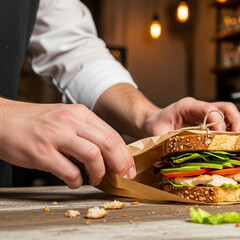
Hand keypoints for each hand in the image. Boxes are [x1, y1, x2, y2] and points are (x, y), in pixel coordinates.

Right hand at [0, 99, 135, 187]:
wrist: (1, 120)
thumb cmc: (35, 123)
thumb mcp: (65, 119)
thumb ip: (86, 132)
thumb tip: (110, 155)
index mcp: (80, 113)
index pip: (112, 134)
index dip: (125, 155)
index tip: (129, 169)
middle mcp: (70, 122)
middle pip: (108, 143)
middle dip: (120, 165)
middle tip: (121, 177)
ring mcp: (55, 136)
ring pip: (93, 156)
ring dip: (99, 173)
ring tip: (96, 179)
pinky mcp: (41, 153)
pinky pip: (69, 171)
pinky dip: (76, 181)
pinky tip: (74, 181)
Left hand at [142, 97, 239, 135]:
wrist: (151, 122)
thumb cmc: (154, 125)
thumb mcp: (158, 133)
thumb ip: (171, 140)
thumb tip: (184, 153)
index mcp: (187, 106)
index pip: (208, 108)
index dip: (217, 121)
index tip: (219, 136)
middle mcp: (200, 108)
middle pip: (226, 108)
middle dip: (236, 121)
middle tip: (239, 136)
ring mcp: (206, 114)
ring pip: (230, 114)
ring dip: (238, 127)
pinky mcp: (210, 122)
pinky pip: (227, 124)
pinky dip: (234, 133)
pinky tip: (235, 144)